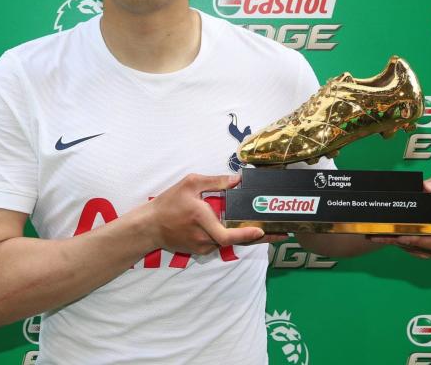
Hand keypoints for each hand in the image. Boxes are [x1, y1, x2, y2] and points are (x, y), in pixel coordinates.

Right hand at [143, 173, 278, 254]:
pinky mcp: (198, 251)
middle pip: (235, 240)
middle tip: (280, 234)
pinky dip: (229, 236)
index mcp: (202, 220)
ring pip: (226, 242)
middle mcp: (204, 238)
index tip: (260, 231)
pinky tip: (239, 229)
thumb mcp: (190, 184)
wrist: (149, 226)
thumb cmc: (168, 203)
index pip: (227, 234)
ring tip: (265, 229)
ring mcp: (201, 247)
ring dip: (243, 236)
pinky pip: (218, 243)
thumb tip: (237, 179)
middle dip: (259, 238)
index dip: (245, 235)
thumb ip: (215, 181)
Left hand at [369, 173, 430, 258]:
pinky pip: (412, 251)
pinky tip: (384, 237)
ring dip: (398, 245)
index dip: (421, 240)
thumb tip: (428, 188)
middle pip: (426, 248)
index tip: (403, 236)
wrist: (430, 197)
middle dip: (406, 243)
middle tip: (388, 236)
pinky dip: (397, 244)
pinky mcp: (426, 249)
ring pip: (417, 251)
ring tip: (381, 236)